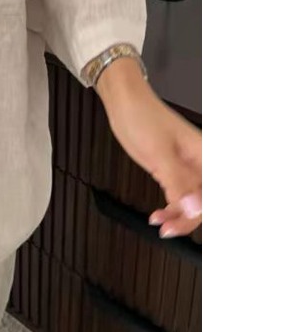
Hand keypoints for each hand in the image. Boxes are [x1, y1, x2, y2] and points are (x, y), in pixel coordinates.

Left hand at [95, 58, 201, 238]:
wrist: (123, 102)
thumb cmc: (142, 116)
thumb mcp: (159, 152)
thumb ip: (178, 183)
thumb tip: (195, 210)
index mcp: (204, 155)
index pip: (208, 194)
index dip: (201, 211)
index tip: (188, 223)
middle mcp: (199, 162)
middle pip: (203, 201)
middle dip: (189, 219)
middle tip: (169, 229)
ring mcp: (185, 167)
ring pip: (191, 201)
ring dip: (178, 216)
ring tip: (161, 225)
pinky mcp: (171, 169)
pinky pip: (178, 195)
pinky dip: (170, 208)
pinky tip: (158, 215)